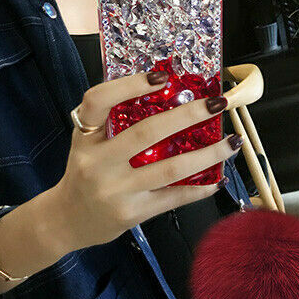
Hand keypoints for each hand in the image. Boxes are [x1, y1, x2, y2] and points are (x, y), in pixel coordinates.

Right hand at [53, 70, 240, 253]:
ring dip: (208, 154)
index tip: (163, 77)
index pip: (99, 101)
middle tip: (218, 103)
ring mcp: (116, 190)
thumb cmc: (83, 173)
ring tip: (232, 142)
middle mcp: (97, 163)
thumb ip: (111, 120)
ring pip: (170, 168)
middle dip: (188, 115)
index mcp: (85, 137)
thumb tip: (159, 90)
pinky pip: (173, 198)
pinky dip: (199, 188)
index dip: (130, 85)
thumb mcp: (87, 142)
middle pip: (147, 133)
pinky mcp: (132, 213)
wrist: (66, 221)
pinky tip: (217, 180)